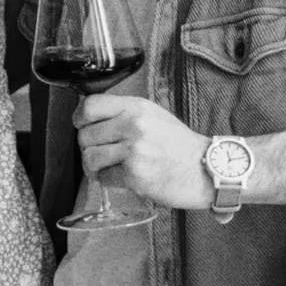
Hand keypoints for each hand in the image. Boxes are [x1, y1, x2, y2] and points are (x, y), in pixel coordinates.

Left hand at [73, 95, 215, 209]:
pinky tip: (120, 178)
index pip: (91, 105)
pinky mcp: (134, 175)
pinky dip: (108, 180)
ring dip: (94, 166)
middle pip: (85, 135)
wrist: (206, 169)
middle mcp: (133, 125)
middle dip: (87, 147)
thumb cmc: (180, 145)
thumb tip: (92, 120)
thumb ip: (125, 114)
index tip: (82, 126)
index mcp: (136, 107)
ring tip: (105, 168)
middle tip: (99, 153)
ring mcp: (134, 150)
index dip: (80, 118)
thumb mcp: (154, 116)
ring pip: (90, 157)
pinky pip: (104, 178)